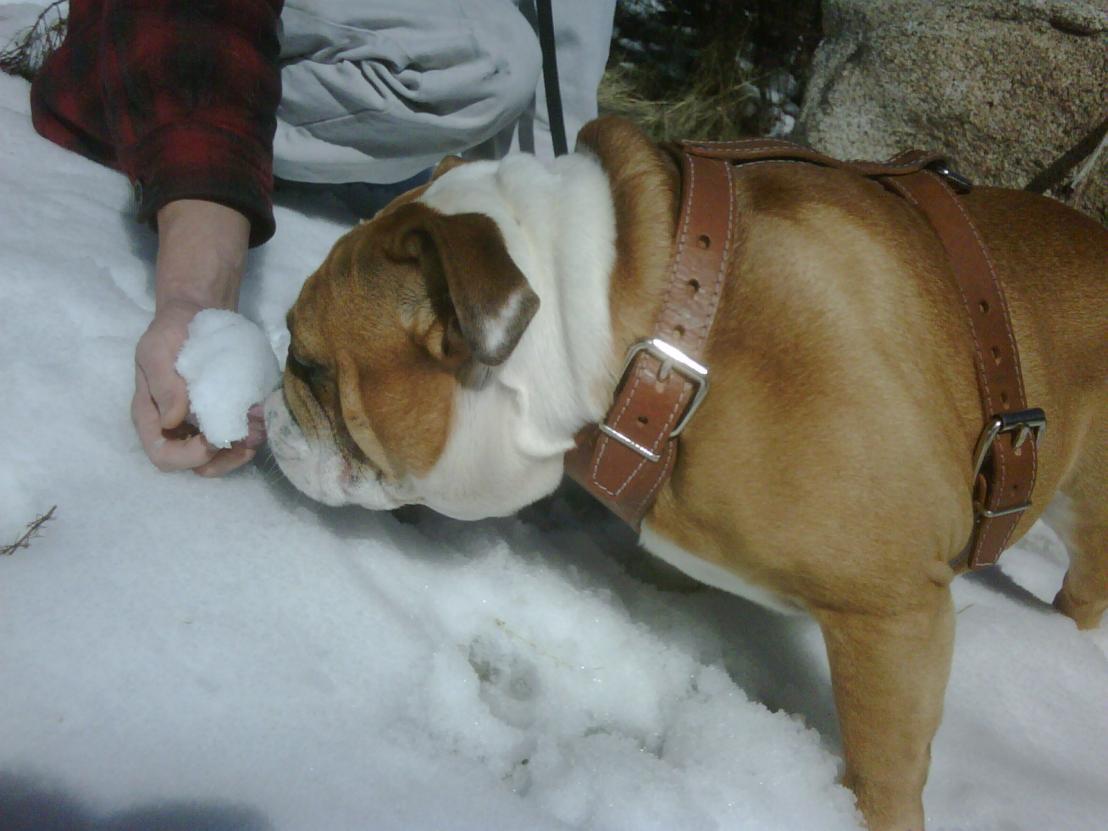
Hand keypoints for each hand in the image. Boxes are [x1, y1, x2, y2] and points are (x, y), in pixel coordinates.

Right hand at [131, 199, 262, 476]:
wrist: (198, 312)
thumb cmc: (171, 330)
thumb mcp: (156, 350)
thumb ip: (163, 385)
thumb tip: (172, 421)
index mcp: (153, 417)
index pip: (164, 456)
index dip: (187, 457)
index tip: (210, 441)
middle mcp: (179, 426)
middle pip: (198, 465)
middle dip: (224, 459)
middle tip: (245, 438)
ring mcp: (205, 422)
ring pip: (224, 456)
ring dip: (244, 448)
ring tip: (259, 427)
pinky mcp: (229, 412)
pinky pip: (242, 435)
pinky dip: (254, 432)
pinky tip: (264, 415)